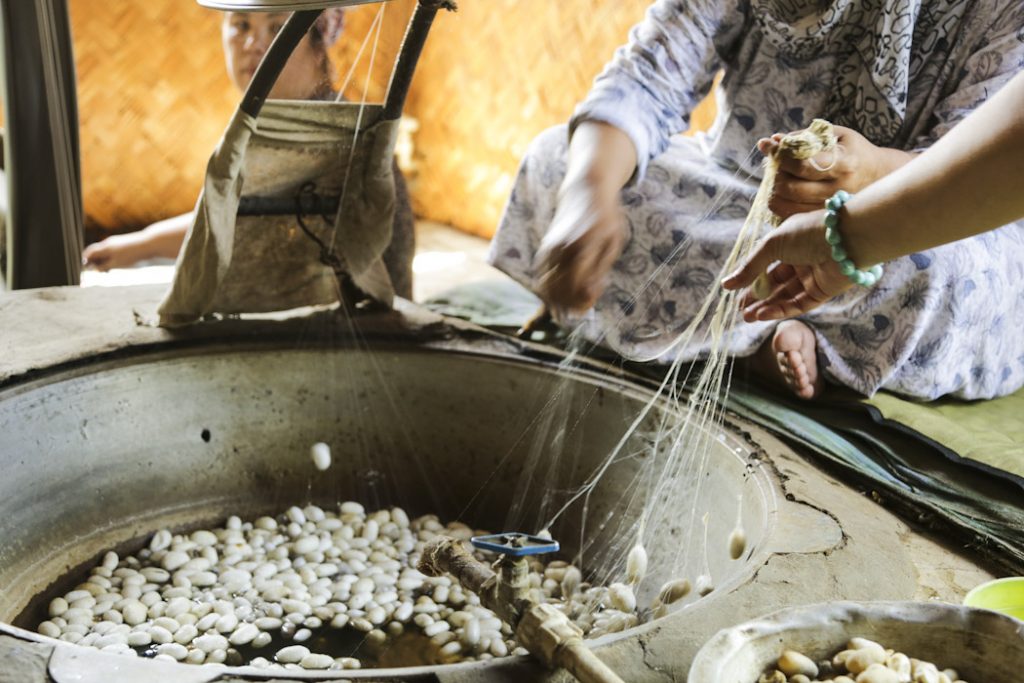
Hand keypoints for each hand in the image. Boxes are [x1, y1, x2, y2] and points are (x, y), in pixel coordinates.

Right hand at [82, 232, 151, 270]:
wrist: (151, 244)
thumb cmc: (133, 256)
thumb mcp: (116, 264)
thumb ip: (103, 266)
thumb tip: (94, 269)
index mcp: (105, 247)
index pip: (88, 253)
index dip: (85, 261)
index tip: (85, 271)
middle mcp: (109, 243)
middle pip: (96, 252)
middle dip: (94, 262)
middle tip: (98, 273)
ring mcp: (117, 242)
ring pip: (105, 252)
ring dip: (103, 261)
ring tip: (107, 271)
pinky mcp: (125, 244)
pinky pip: (114, 252)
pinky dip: (112, 259)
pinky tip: (117, 265)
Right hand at [534, 177, 625, 313]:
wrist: (586, 191)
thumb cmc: (606, 218)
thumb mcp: (614, 242)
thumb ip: (601, 269)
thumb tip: (589, 294)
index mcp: (584, 247)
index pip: (577, 284)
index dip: (582, 301)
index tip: (590, 303)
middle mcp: (563, 249)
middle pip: (559, 289)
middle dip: (569, 304)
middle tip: (582, 306)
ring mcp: (551, 248)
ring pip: (546, 285)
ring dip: (557, 300)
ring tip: (571, 301)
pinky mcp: (545, 248)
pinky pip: (542, 276)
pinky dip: (549, 289)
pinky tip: (561, 292)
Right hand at [722, 209, 851, 320]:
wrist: (847, 238)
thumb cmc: (808, 233)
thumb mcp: (771, 246)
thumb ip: (750, 267)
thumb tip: (726, 284)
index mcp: (790, 243)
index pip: (766, 265)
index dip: (750, 280)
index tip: (734, 293)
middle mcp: (802, 260)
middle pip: (775, 284)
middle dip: (757, 298)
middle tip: (741, 312)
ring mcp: (813, 277)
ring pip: (785, 296)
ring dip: (766, 307)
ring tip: (748, 318)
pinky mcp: (823, 291)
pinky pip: (799, 304)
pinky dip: (780, 310)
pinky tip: (763, 315)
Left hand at [757, 125, 893, 219]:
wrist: (876, 174)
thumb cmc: (852, 150)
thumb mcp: (834, 135)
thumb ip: (802, 136)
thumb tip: (772, 141)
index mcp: (844, 164)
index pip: (802, 165)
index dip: (779, 155)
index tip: (769, 146)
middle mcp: (838, 189)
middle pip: (792, 188)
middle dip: (776, 173)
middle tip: (775, 163)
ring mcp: (831, 207)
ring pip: (788, 204)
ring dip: (774, 189)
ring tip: (779, 175)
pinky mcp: (823, 217)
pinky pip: (790, 215)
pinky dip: (779, 202)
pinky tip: (781, 190)